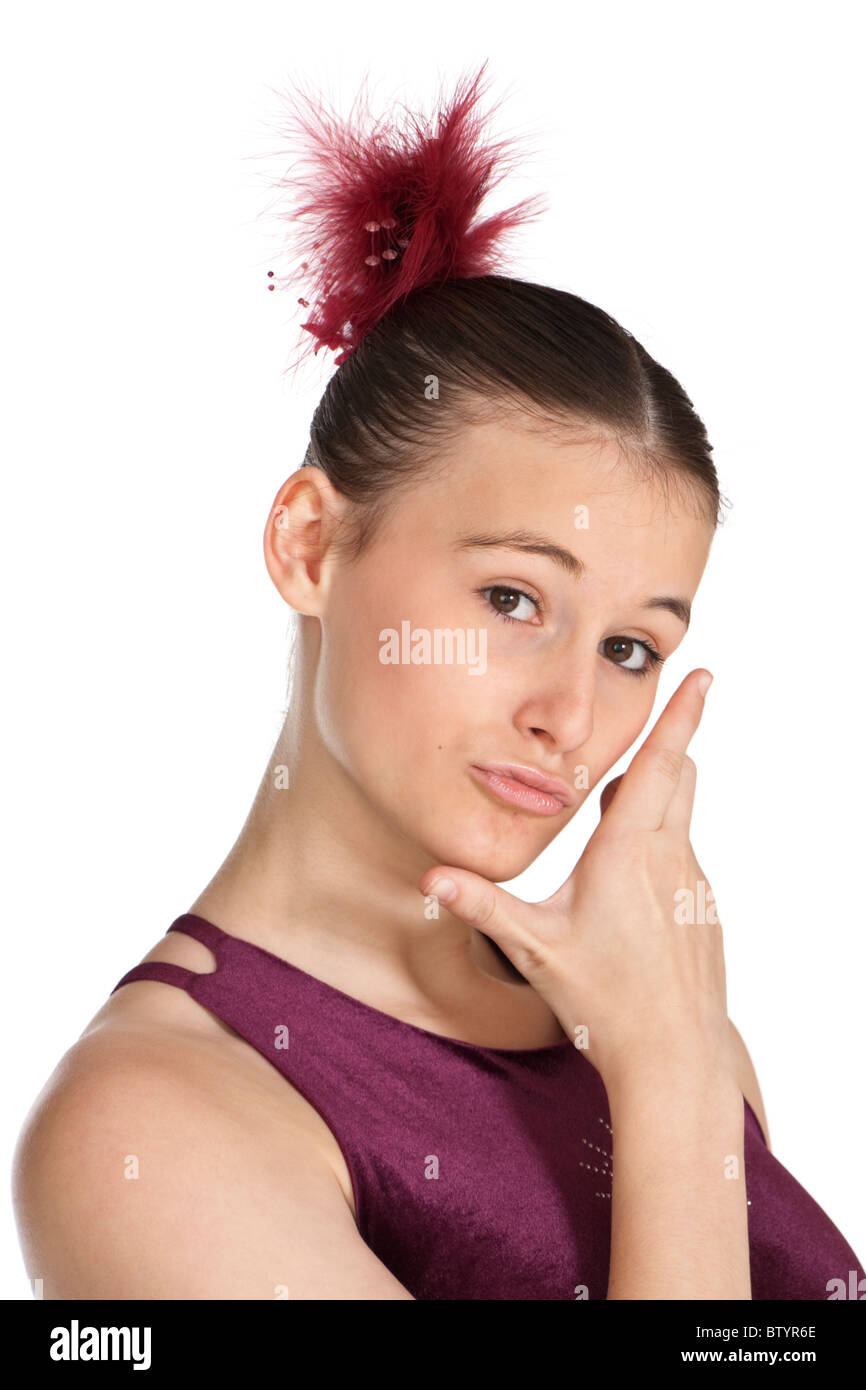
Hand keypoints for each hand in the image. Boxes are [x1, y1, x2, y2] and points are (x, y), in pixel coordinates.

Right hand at [419, 670, 734, 1084]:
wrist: (673, 1057)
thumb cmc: (603, 1002)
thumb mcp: (534, 948)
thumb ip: (481, 904)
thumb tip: (429, 876)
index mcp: (630, 852)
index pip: (661, 764)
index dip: (682, 715)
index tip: (701, 676)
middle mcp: (670, 858)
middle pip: (680, 776)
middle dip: (663, 749)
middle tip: (642, 732)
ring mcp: (693, 886)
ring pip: (680, 818)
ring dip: (653, 803)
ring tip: (612, 821)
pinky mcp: (702, 912)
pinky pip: (683, 858)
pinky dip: (660, 848)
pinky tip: (627, 893)